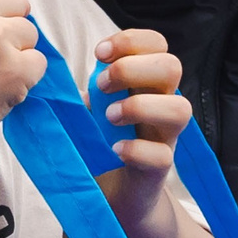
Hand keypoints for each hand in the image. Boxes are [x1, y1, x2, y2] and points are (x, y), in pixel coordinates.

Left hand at [93, 29, 190, 226]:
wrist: (111, 196)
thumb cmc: (100, 144)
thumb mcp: (91, 109)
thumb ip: (87, 89)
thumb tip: (57, 70)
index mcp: (146, 84)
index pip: (157, 45)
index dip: (131, 40)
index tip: (100, 53)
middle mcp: (161, 105)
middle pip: (172, 67)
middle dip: (132, 68)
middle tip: (102, 85)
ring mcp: (164, 137)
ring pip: (180, 109)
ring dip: (139, 106)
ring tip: (109, 117)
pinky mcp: (159, 170)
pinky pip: (162, 155)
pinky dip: (135, 149)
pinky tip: (114, 150)